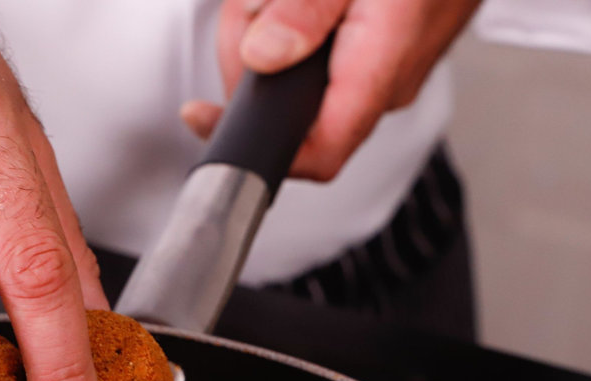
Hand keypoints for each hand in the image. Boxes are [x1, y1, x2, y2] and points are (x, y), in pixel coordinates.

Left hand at [181, 0, 480, 179]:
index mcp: (380, 68)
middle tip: (249, 8)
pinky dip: (299, 25)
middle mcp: (385, 83)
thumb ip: (306, 10)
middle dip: (250, 60)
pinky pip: (324, 59)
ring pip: (299, 78)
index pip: (316, 154)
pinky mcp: (383, 55)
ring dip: (270, 32)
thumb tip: (261, 56)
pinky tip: (304, 0)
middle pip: (289, 107)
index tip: (204, 117)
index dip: (253, 150)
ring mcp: (386, 72)